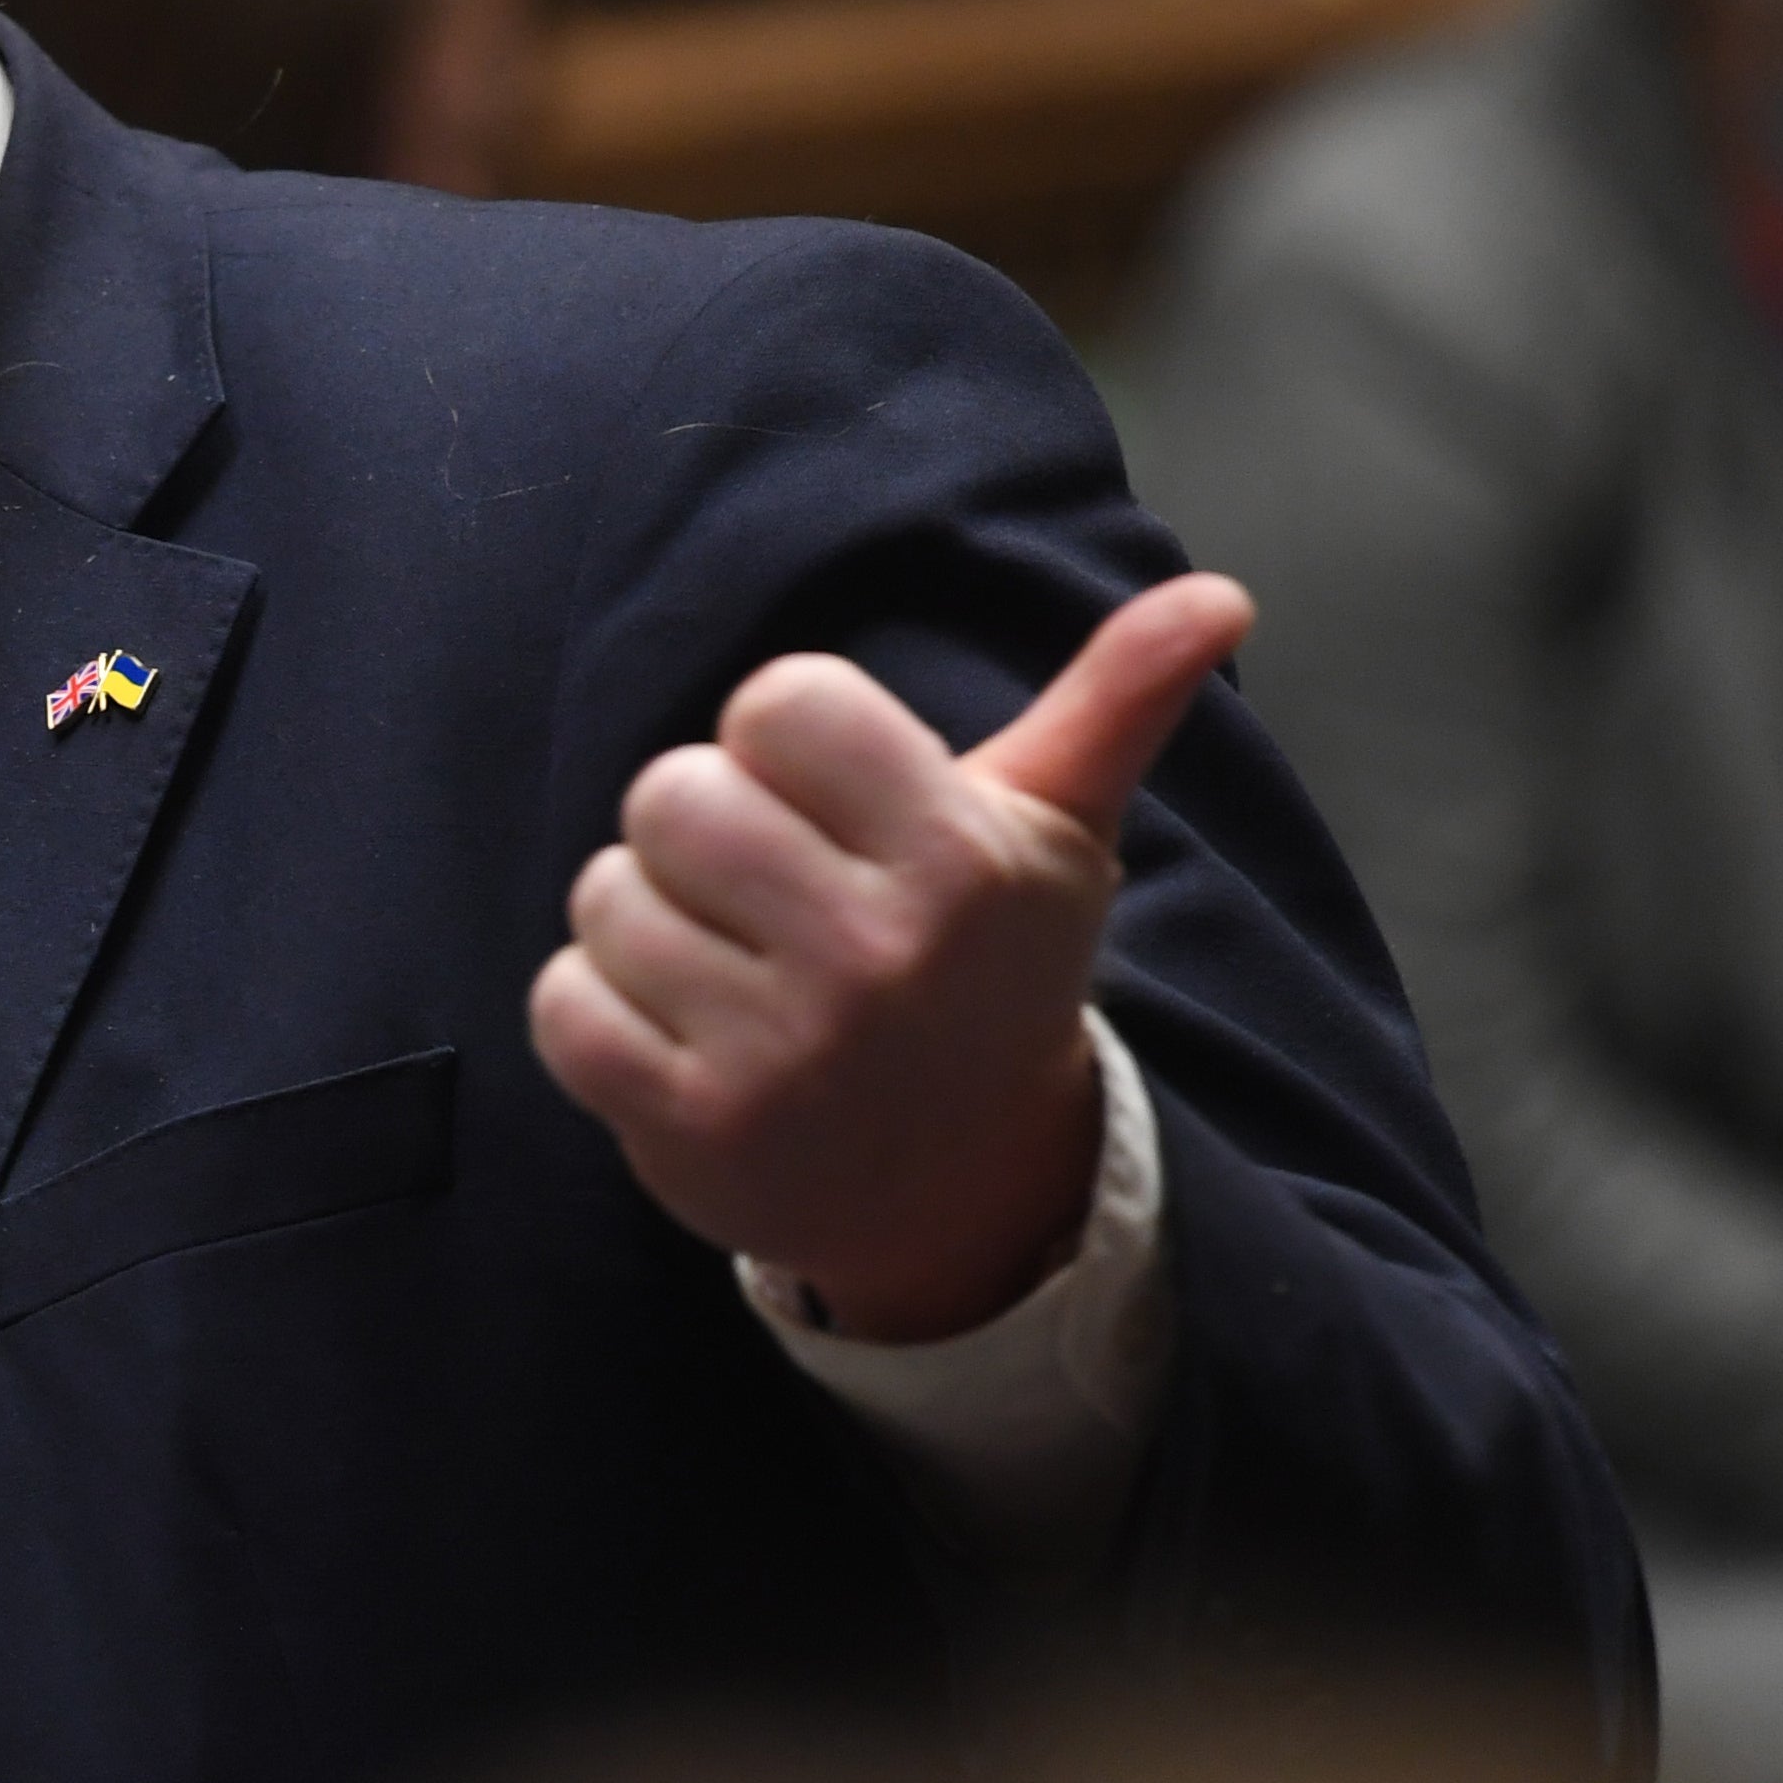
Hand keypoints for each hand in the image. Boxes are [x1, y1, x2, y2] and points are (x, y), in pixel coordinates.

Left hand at [531, 573, 1255, 1343]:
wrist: (961, 1187)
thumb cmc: (986, 967)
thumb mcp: (1054, 837)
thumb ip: (1116, 702)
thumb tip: (1221, 595)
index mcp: (961, 859)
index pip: (780, 699)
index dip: (780, 739)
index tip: (826, 801)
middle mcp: (876, 955)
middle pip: (672, 792)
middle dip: (702, 829)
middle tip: (770, 891)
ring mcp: (781, 1051)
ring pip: (607, 892)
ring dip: (647, 922)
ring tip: (731, 965)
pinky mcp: (692, 1128)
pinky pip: (560, 1002)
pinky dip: (595, 1009)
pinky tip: (678, 1030)